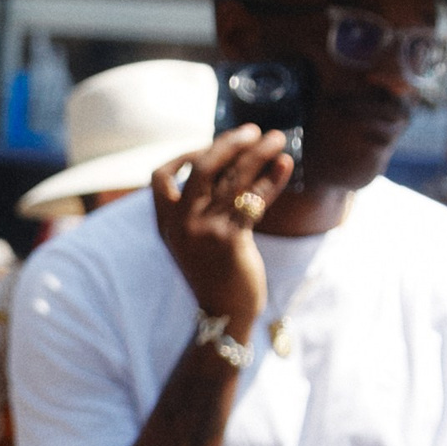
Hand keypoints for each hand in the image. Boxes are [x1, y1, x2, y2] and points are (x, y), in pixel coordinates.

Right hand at [150, 127, 294, 339]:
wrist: (223, 314)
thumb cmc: (214, 274)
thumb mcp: (193, 240)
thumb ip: (198, 208)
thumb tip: (226, 166)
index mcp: (166, 223)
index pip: (161, 176)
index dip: (184, 155)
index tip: (210, 146)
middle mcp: (181, 223)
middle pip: (201, 167)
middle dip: (228, 143)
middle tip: (252, 131)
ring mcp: (204, 230)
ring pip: (233, 178)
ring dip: (258, 153)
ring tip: (277, 138)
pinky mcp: (231, 239)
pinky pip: (255, 198)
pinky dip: (272, 177)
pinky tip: (285, 164)